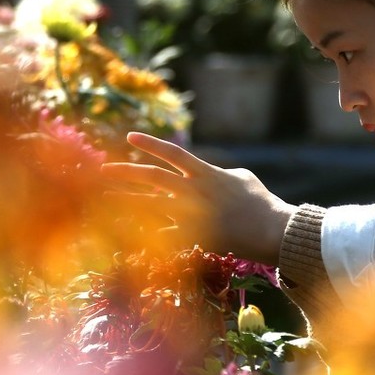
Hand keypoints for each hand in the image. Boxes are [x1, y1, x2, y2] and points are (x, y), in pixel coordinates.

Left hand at [102, 132, 296, 261]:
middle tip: (103, 170)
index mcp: (205, 173)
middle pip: (152, 178)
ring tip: (103, 199)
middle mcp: (193, 191)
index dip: (149, 144)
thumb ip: (219, 172)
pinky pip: (163, 235)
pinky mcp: (192, 237)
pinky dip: (144, 234)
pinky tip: (123, 234)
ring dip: (125, 202)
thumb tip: (209, 174)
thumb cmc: (260, 202)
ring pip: (150, 207)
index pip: (172, 153)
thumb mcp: (241, 176)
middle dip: (125, 172)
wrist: (272, 230)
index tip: (129, 137)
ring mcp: (191, 215)